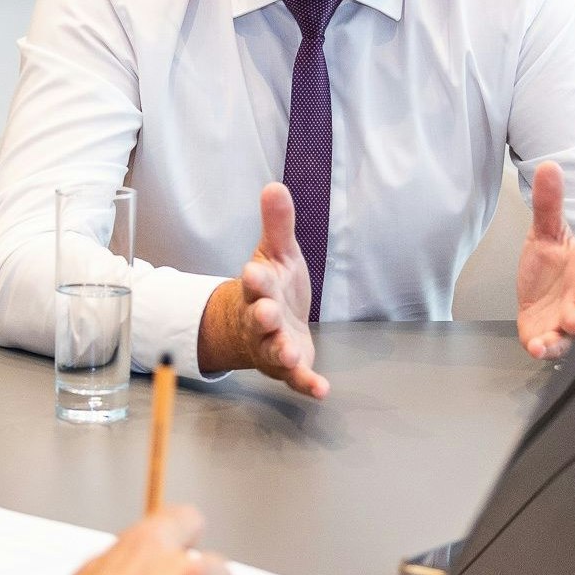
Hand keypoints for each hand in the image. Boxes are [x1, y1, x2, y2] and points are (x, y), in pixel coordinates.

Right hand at [196, 183, 329, 396]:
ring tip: (291, 353)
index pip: (255, 282)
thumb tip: (275, 185)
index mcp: (259, 289)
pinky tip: (321, 389)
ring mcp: (272, 345)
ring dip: (282, 352)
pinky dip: (306, 384)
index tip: (253, 272)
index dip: (255, 279)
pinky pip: (295, 378)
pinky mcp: (288, 367)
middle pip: (258, 318)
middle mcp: (260, 319)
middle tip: (266, 313)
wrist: (261, 327)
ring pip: (274, 350)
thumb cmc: (272, 287)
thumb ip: (277, 224)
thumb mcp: (277, 253)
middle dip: (262, 316)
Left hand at [514, 160, 574, 359]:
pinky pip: (553, 345)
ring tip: (574, 320)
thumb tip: (548, 166)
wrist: (540, 307)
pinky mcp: (553, 337)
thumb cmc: (552, 272)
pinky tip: (541, 345)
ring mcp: (571, 315)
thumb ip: (548, 204)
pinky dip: (548, 346)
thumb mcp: (546, 234)